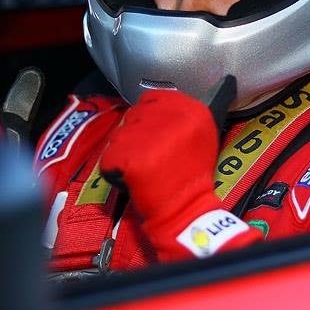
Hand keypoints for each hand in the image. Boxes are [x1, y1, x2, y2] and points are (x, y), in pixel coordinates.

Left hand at [100, 82, 256, 259]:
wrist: (186, 211)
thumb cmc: (192, 177)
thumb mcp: (201, 137)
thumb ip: (179, 117)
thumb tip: (155, 108)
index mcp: (190, 108)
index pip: (151, 98)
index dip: (147, 117)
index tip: (153, 135)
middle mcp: (167, 116)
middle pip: (132, 117)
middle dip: (135, 137)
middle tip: (151, 158)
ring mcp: (145, 135)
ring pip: (118, 137)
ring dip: (125, 153)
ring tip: (146, 171)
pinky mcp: (127, 156)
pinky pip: (109, 159)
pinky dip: (115, 171)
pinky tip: (135, 180)